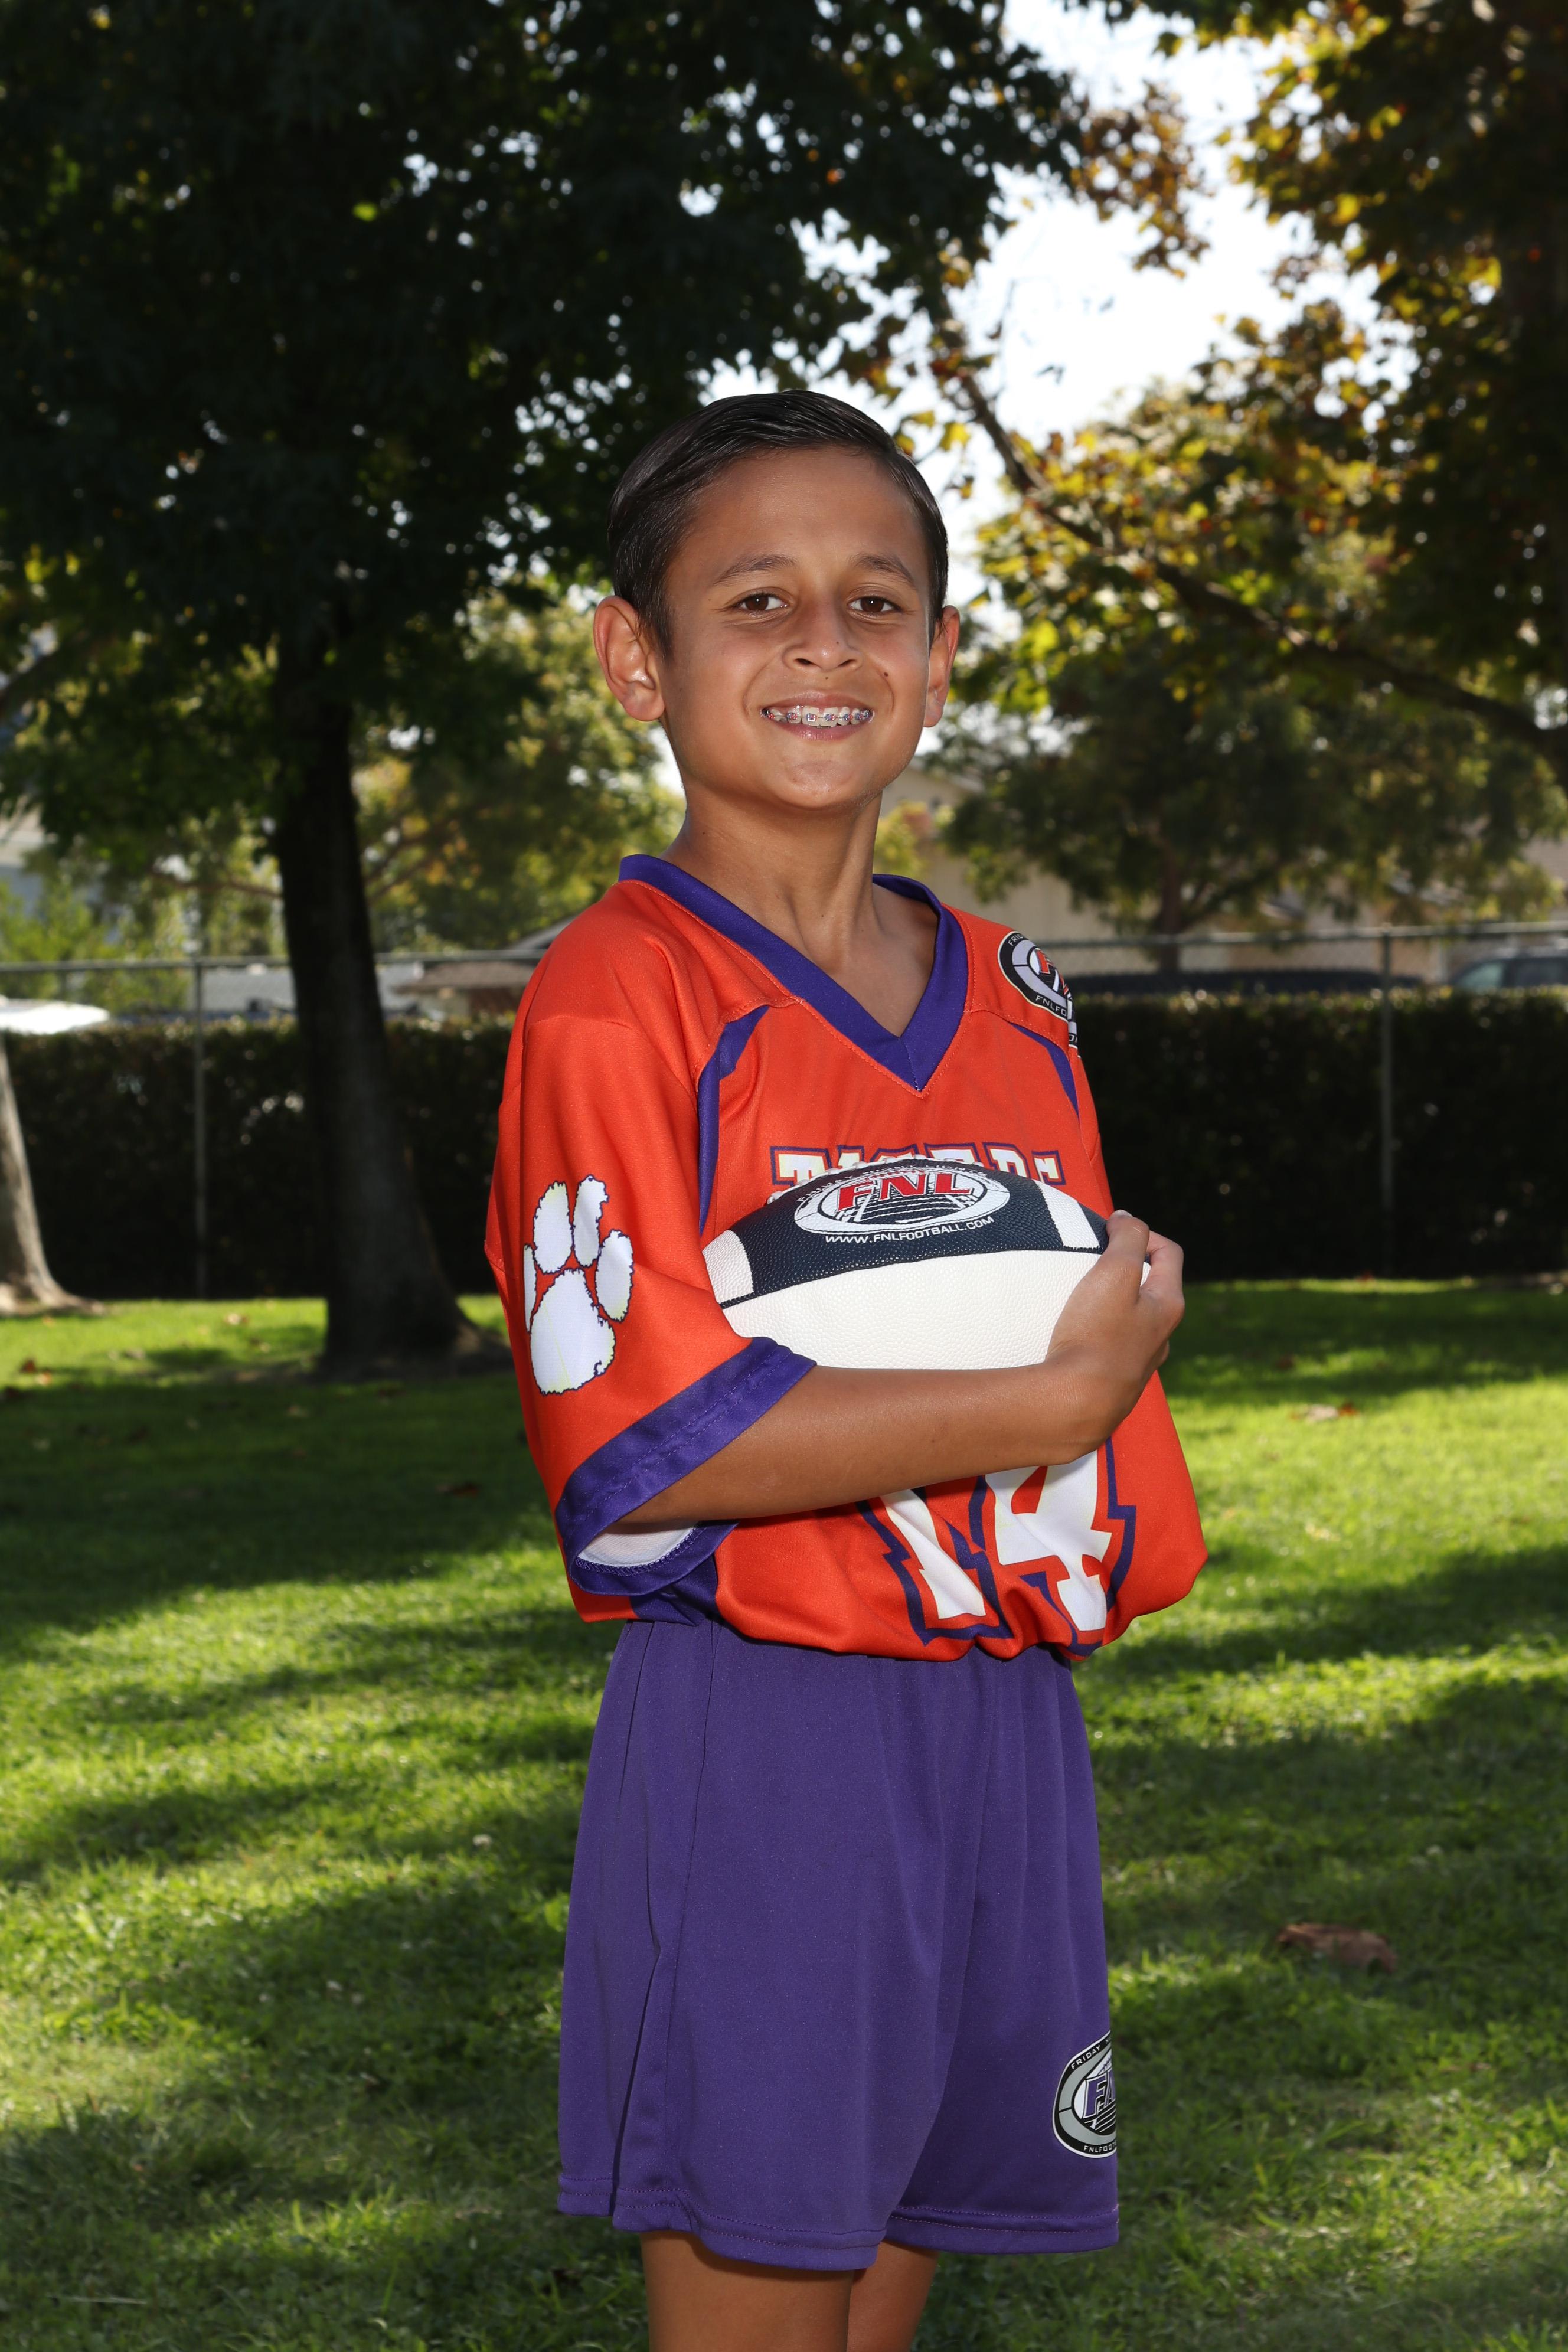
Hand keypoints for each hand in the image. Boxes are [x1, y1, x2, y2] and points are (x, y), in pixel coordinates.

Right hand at [1037, 1212, 1184, 1454]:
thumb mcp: (1114, 1272)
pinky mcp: (1115, 1382)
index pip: (1169, 1253)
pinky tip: (1071, 1335)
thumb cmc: (1096, 1335)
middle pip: (1151, 1287)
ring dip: (1110, 1303)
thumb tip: (1128, 1219)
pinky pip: (1110, 1347)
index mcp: (1168, 1306)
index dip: (1143, 1232)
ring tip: (1078, 1298)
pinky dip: (1096, 1332)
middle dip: (1124, 1268)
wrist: (1076, 1403)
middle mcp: (1162, 1336)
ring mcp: (1139, 1362)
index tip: (1109, 1229)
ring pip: (1131, 1320)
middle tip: (1091, 1261)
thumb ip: (1128, 1239)